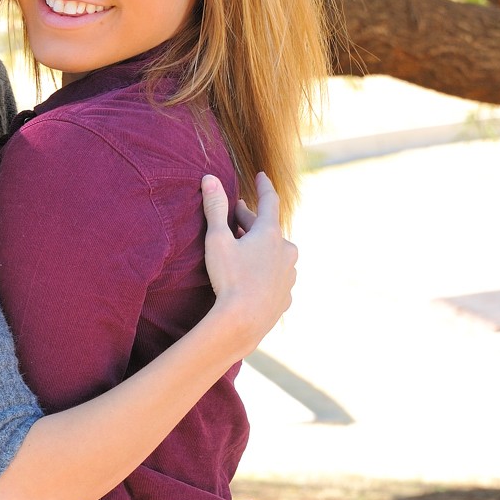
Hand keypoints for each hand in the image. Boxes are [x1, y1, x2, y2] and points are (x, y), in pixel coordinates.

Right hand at [200, 172, 296, 356]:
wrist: (243, 322)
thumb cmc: (229, 279)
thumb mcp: (217, 240)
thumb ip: (215, 208)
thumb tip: (209, 178)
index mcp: (271, 234)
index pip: (269, 201)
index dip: (263, 187)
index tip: (261, 176)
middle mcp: (286, 251)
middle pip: (268, 229)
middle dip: (250, 222)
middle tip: (234, 217)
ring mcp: (289, 275)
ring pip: (275, 253)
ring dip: (260, 248)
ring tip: (244, 250)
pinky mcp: (286, 296)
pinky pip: (275, 277)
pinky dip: (265, 271)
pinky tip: (253, 278)